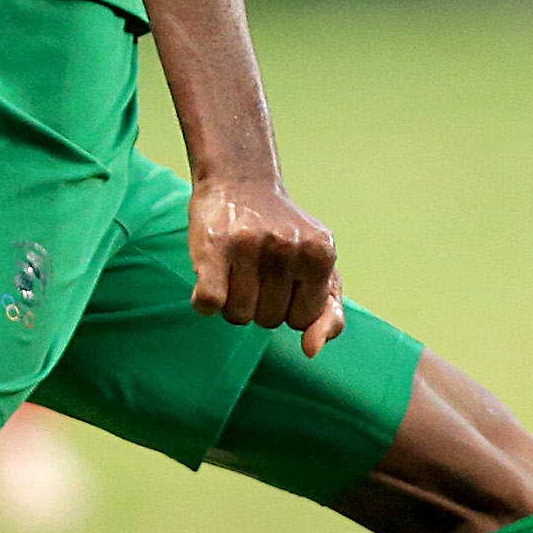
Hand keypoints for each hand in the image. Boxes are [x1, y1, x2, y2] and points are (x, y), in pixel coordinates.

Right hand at [189, 175, 344, 356]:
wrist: (240, 181)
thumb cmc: (281, 235)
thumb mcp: (316, 267)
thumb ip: (328, 312)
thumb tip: (311, 350)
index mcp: (322, 253)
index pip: (302, 320)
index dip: (287, 306)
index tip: (282, 278)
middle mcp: (288, 246)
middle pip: (269, 321)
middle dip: (260, 303)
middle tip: (255, 267)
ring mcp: (251, 244)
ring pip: (238, 316)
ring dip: (232, 302)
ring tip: (235, 268)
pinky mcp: (214, 245)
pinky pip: (209, 304)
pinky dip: (204, 300)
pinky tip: (211, 274)